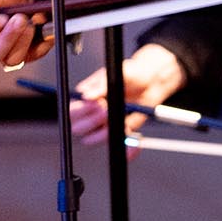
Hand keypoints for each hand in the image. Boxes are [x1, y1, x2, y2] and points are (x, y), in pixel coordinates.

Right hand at [0, 0, 53, 66]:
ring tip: (30, 21)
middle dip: (8, 37)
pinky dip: (40, 44)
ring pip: (12, 59)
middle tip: (20, 18)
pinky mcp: (25, 54)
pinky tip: (40, 28)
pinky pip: (33, 56)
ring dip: (23, 41)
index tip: (0, 18)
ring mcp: (6, 53)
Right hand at [71, 43, 186, 147]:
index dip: (82, 111)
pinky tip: (132, 138)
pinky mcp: (115, 134)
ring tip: (121, 121)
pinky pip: (114, 145)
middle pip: (78, 129)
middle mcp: (89, 115)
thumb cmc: (129, 74)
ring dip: (105, 133)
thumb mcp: (116, 75)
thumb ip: (101, 86)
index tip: (98, 104)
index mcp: (84, 99)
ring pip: (91, 140)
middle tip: (107, 111)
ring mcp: (101, 126)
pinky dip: (124, 146)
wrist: (149, 82)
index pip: (72, 111)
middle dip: (93, 122)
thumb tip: (86, 96)